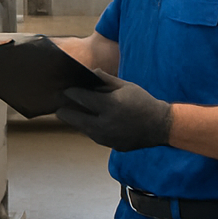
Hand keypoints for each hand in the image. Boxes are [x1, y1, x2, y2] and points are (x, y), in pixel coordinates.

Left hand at [57, 71, 171, 150]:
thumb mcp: (126, 86)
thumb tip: (90, 73)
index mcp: (109, 106)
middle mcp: (105, 124)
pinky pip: (95, 136)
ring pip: (84, 129)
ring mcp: (108, 137)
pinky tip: (86, 123)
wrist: (160, 125)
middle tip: (58, 107)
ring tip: (68, 114)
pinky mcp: (111, 145)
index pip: (82, 98)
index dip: (71, 93)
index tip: (64, 90)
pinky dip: (89, 129)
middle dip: (65, 112)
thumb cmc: (143, 102)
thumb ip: (106, 80)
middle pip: (76, 118)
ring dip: (76, 122)